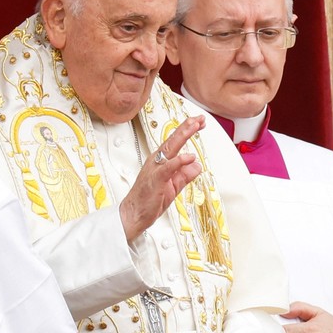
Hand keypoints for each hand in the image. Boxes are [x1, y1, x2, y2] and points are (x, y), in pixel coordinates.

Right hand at [119, 115, 204, 240]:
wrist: (134, 214)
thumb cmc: (149, 200)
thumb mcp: (173, 186)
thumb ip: (184, 175)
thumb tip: (196, 165)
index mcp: (161, 161)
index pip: (176, 142)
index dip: (188, 130)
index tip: (199, 122)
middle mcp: (157, 161)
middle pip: (174, 140)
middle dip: (187, 127)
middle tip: (199, 118)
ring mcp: (155, 169)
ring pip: (171, 148)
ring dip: (183, 135)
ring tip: (195, 126)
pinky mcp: (156, 179)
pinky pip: (168, 168)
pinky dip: (179, 161)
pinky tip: (189, 156)